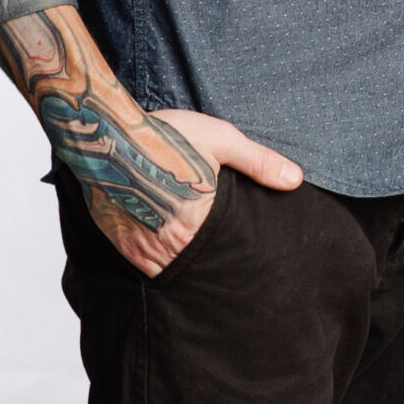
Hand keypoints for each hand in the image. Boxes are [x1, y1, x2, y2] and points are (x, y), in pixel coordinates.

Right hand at [0, 7, 304, 277]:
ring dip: (181, 264)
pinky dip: (155, 262)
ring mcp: (140, 246)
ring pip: (168, 270)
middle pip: (196, 265)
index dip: (233, 255)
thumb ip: (259, 163)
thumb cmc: (167, 134)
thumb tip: (296, 181)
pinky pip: (142, 266)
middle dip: (208, 263)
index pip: (224, 253)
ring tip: (193, 255)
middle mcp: (168, 241)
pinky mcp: (119, 243)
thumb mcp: (221, 140)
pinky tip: (165, 249)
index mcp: (198, 221)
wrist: (106, 133)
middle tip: (219, 257)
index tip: (241, 256)